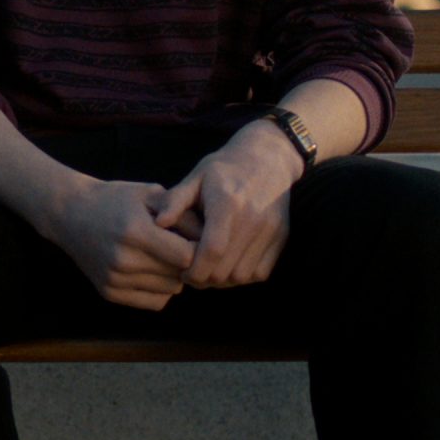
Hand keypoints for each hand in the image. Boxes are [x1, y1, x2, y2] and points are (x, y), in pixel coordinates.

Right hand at [42, 177, 198, 310]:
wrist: (69, 213)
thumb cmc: (115, 199)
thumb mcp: (149, 194)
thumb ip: (182, 214)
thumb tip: (212, 237)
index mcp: (135, 232)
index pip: (187, 256)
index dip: (200, 249)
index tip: (200, 239)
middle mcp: (124, 260)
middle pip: (180, 276)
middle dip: (189, 263)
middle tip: (183, 247)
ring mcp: (115, 279)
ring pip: (170, 290)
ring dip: (174, 277)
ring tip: (165, 256)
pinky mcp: (109, 293)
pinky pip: (155, 302)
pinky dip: (160, 289)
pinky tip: (152, 269)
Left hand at [157, 121, 301, 289]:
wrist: (268, 158)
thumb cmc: (224, 169)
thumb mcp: (196, 176)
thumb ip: (175, 200)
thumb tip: (159, 222)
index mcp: (228, 203)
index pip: (212, 250)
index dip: (194, 270)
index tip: (182, 272)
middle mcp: (253, 219)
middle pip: (226, 269)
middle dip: (204, 279)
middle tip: (191, 274)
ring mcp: (270, 230)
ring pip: (243, 276)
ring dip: (223, 281)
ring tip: (209, 271)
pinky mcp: (281, 237)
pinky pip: (261, 273)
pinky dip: (243, 276)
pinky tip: (228, 266)